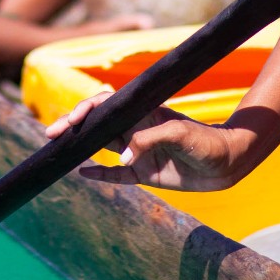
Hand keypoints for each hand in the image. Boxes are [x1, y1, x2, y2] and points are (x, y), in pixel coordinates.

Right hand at [43, 85, 254, 190]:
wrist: (228, 162)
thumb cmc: (207, 141)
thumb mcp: (180, 135)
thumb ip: (149, 141)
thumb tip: (122, 158)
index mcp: (144, 113)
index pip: (108, 105)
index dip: (87, 109)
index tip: (71, 120)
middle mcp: (137, 129)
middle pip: (99, 124)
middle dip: (74, 126)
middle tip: (51, 133)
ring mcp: (140, 151)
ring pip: (103, 147)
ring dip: (82, 147)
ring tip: (58, 149)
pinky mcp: (145, 173)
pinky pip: (116, 174)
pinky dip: (100, 173)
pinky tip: (82, 172)